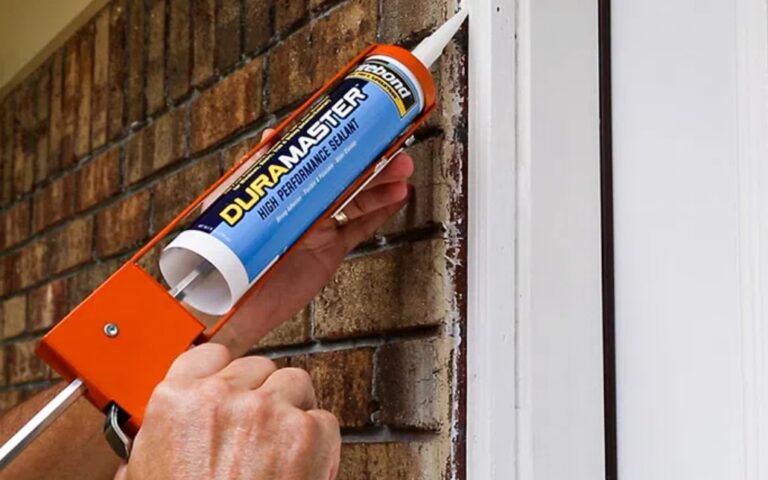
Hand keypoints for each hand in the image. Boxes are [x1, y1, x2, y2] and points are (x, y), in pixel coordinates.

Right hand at [114, 344, 340, 479]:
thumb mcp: (144, 477)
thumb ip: (149, 449)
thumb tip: (144, 451)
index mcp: (175, 402)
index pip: (209, 356)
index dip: (225, 375)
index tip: (233, 388)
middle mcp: (220, 396)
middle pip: (257, 368)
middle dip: (261, 395)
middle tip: (260, 429)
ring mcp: (265, 410)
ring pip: (294, 383)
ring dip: (294, 409)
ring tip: (285, 445)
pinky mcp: (305, 431)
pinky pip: (324, 419)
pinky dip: (321, 442)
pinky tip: (304, 465)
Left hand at [213, 129, 413, 354]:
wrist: (237, 305)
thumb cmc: (224, 255)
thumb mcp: (232, 203)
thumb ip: (252, 170)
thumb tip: (271, 137)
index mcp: (285, 188)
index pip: (319, 159)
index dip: (342, 145)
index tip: (362, 130)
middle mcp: (304, 204)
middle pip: (345, 178)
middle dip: (372, 164)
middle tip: (394, 153)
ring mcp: (319, 227)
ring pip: (357, 201)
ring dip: (381, 187)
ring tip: (402, 175)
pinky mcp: (330, 251)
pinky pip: (359, 229)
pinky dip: (379, 214)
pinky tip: (395, 199)